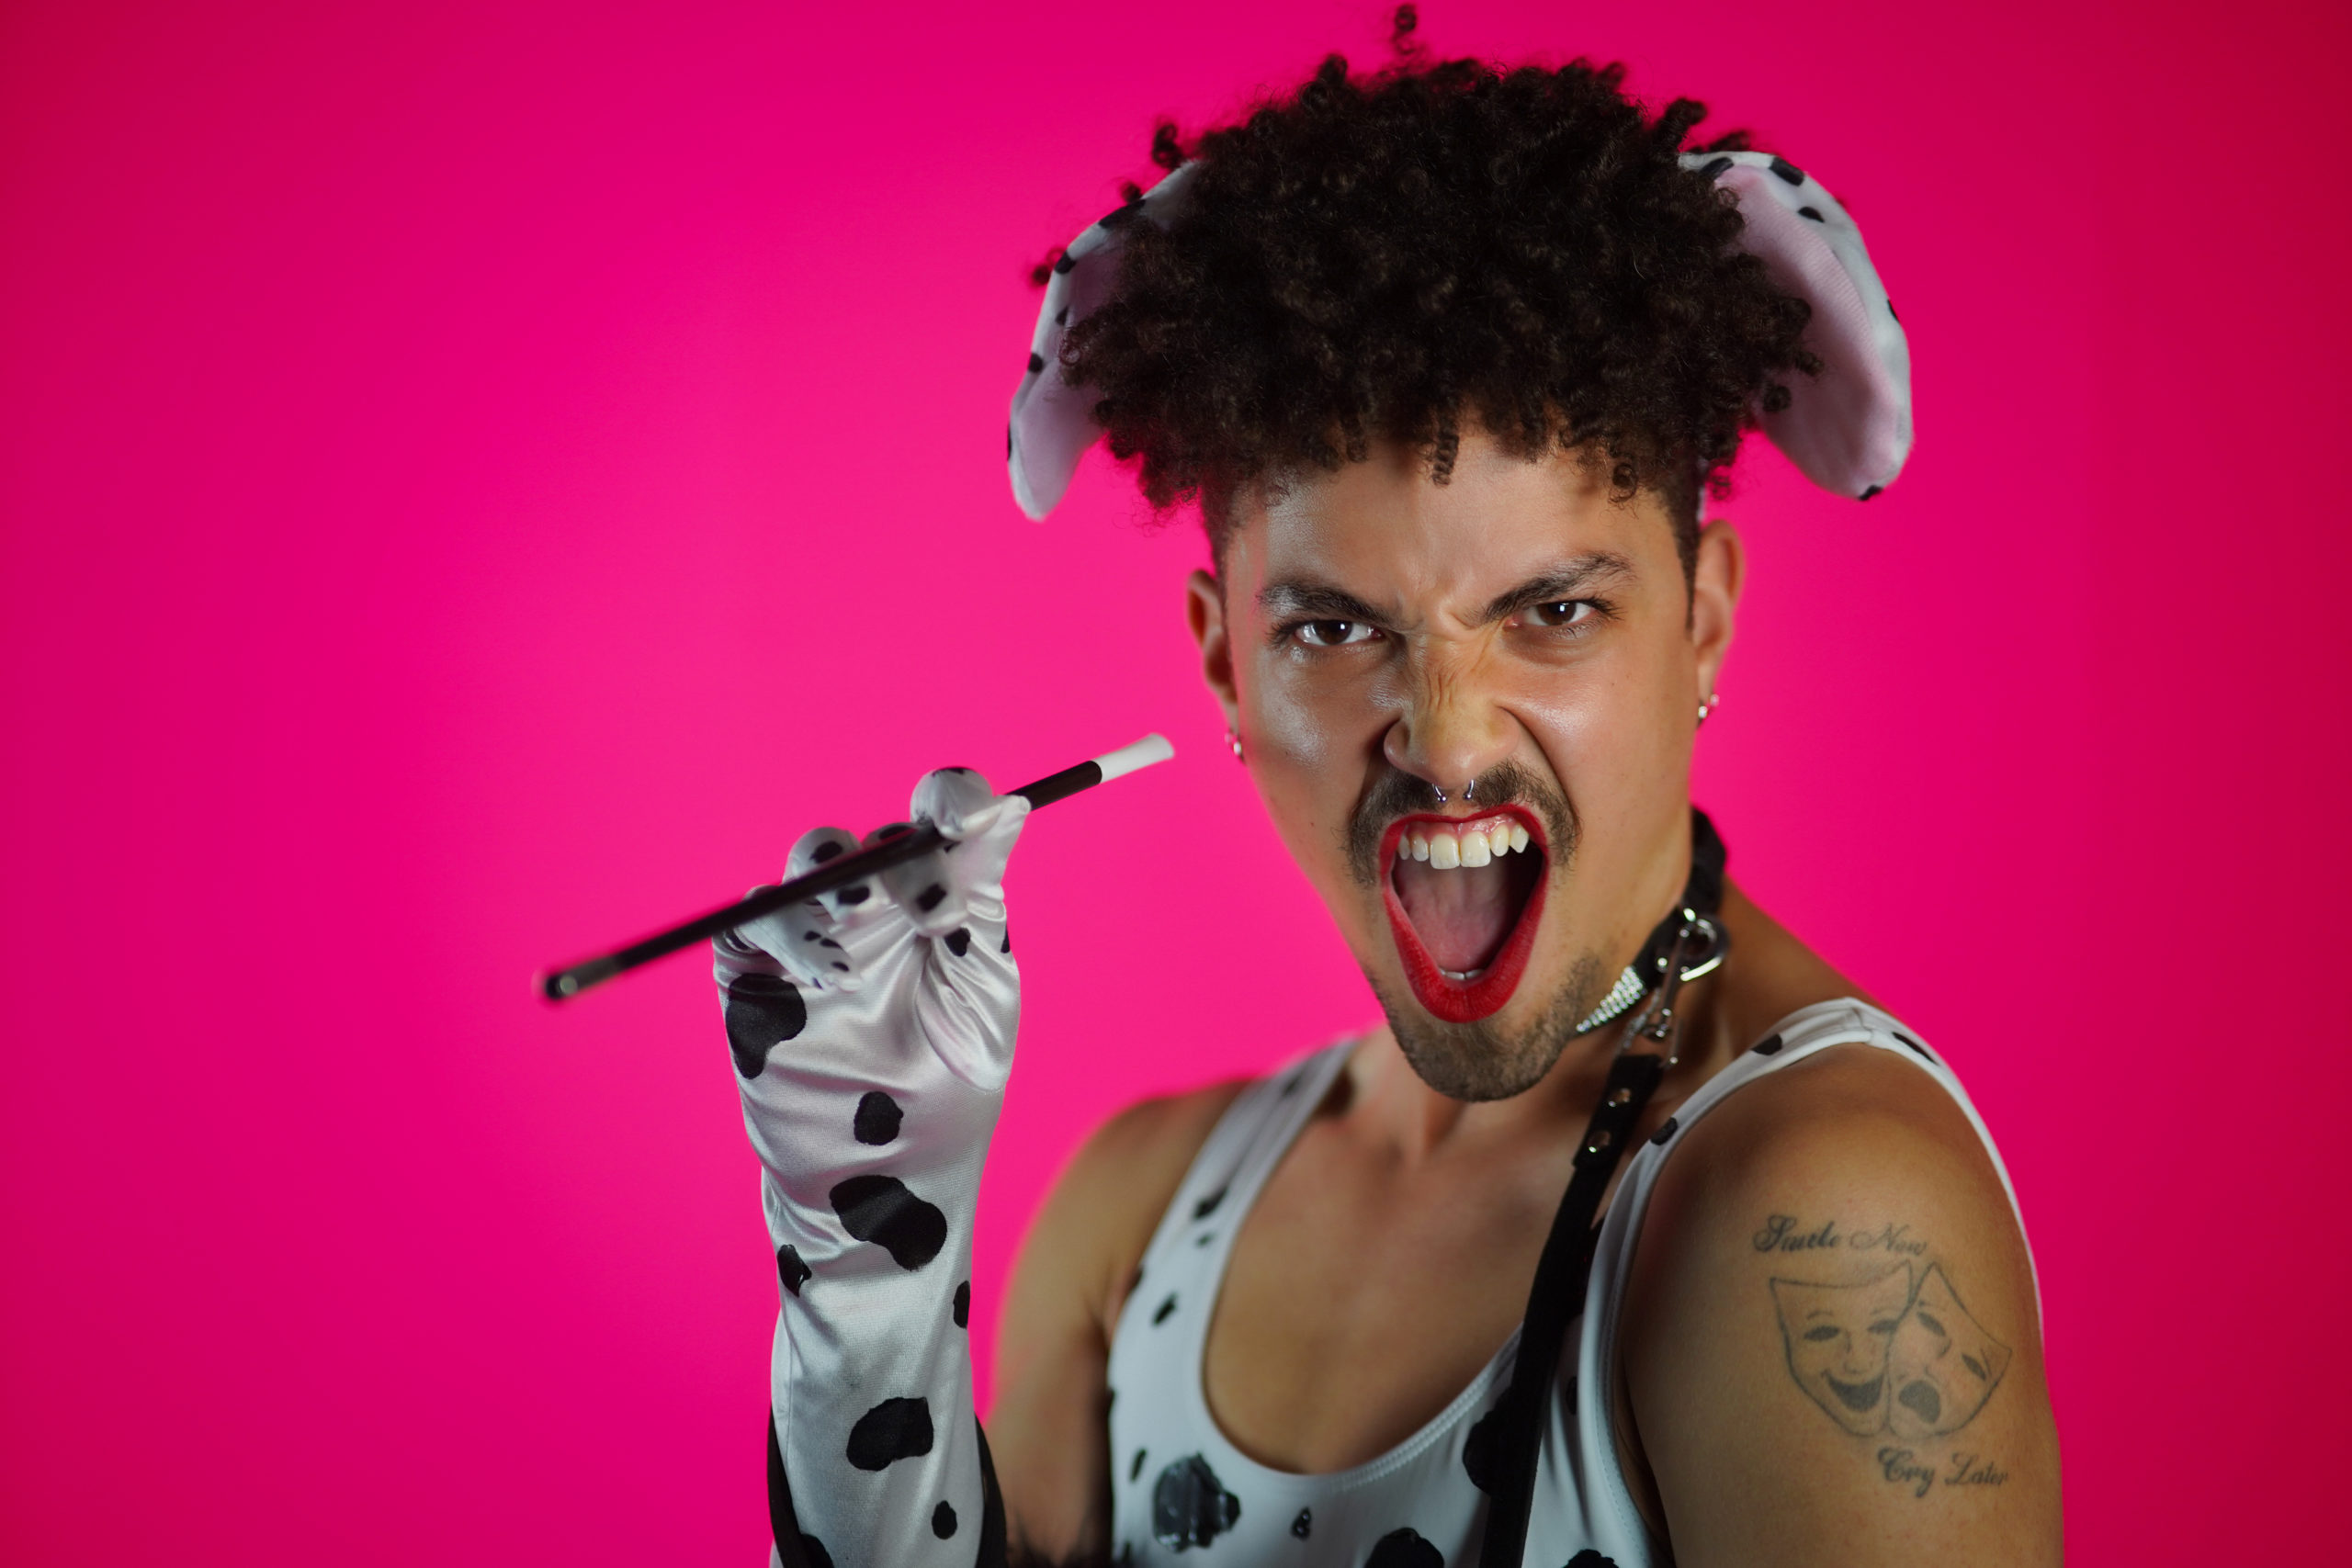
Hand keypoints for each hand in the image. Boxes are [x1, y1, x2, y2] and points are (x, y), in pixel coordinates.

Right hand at [710, 768, 1028, 1566]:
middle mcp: (879, 911)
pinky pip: (752, 923)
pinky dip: (780, 928)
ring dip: (827, 878)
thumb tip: (1010, 807)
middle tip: (909, 891)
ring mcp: (815, 942)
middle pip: (870, 838)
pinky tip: (817, 971)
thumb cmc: (947, 1104)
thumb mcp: (978, 999)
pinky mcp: (756, 978)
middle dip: (885, 851)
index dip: (950, 800)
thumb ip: (979, 902)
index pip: (946, 818)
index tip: (960, 812)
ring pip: (807, 867)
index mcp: (946, 906)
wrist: (880, 1198)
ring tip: (854, 930)